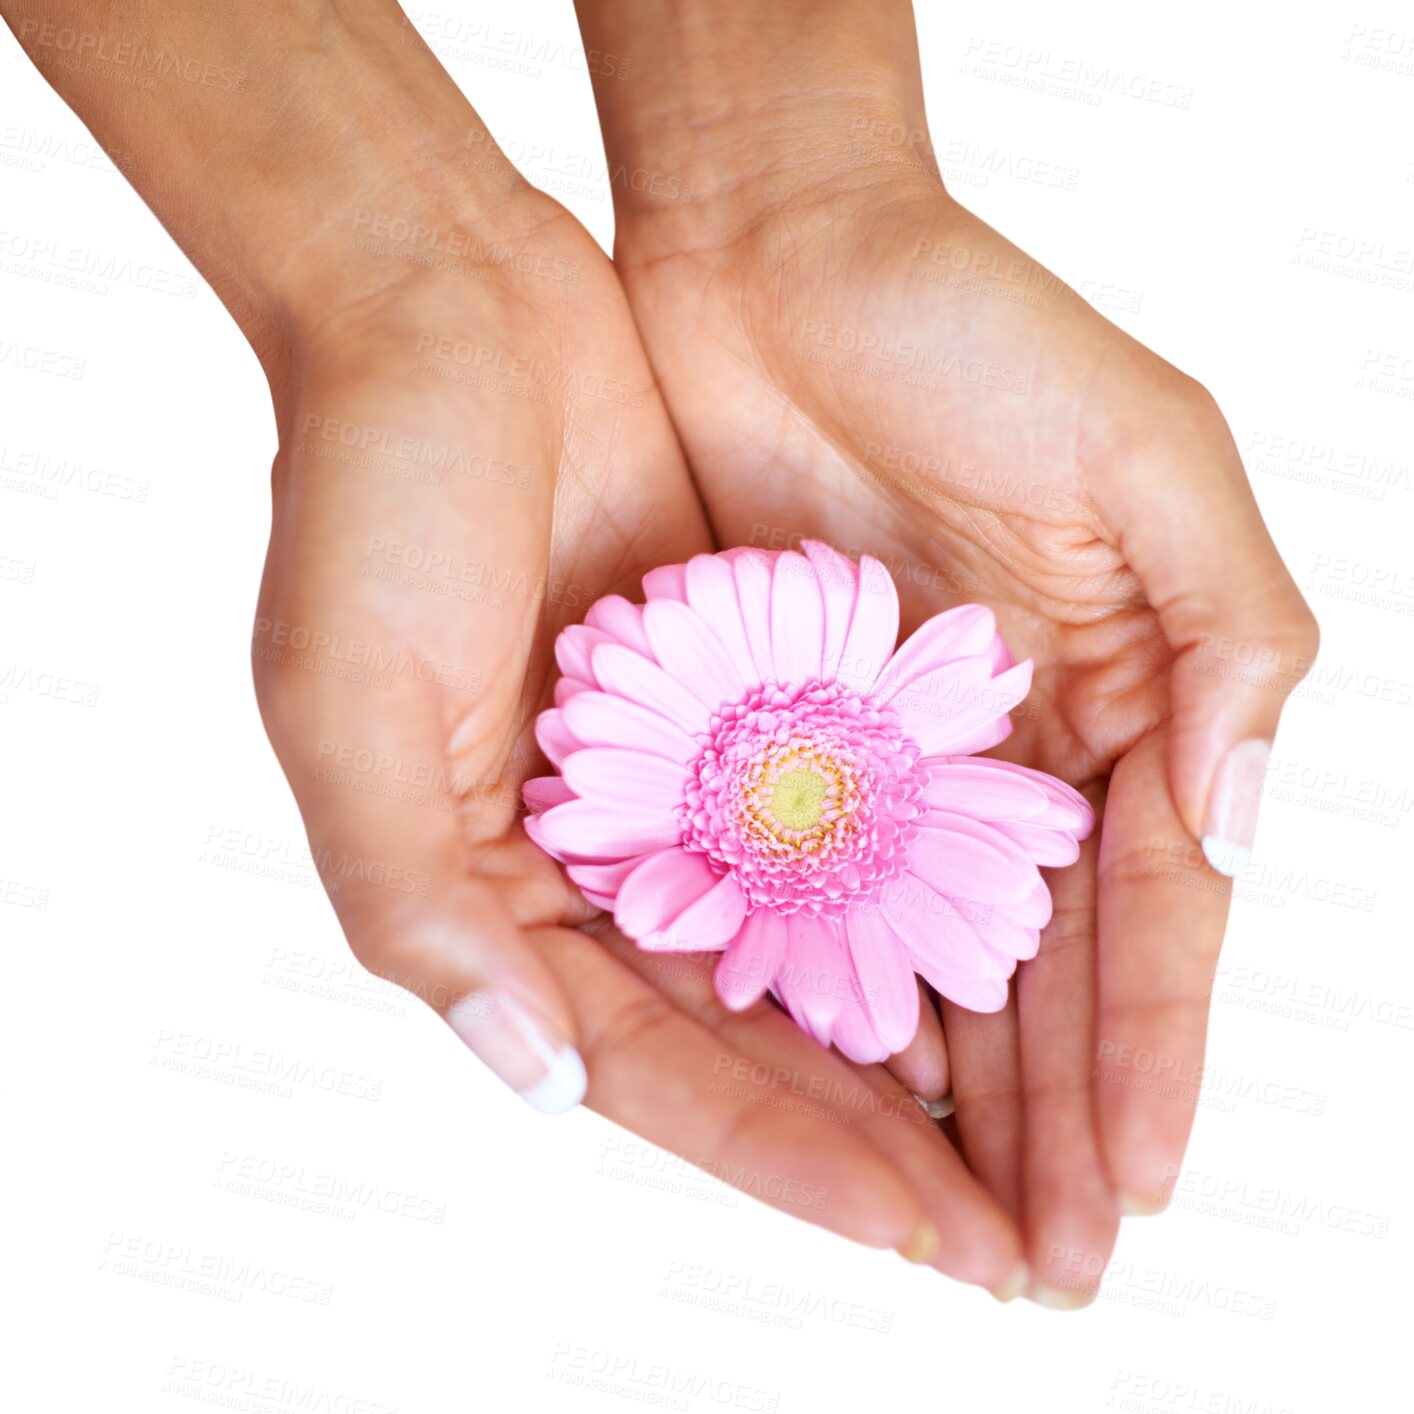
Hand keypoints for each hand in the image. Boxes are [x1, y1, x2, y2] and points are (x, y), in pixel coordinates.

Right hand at [247, 180, 1032, 1288]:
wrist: (449, 310)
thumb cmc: (368, 497)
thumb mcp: (346, 704)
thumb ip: (416, 901)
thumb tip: (537, 1079)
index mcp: (489, 888)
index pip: (650, 1066)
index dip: (783, 1158)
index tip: (919, 1233)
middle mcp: (589, 857)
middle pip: (750, 1038)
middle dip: (874, 1144)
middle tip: (1016, 1243)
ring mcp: (675, 778)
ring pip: (811, 945)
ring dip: (913, 1039)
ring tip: (1037, 1137)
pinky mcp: (741, 690)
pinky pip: (842, 815)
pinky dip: (914, 887)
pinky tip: (1010, 951)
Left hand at [603, 140, 1316, 1301]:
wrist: (772, 256)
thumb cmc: (965, 324)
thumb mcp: (1149, 455)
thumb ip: (1230, 637)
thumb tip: (1234, 827)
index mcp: (1120, 695)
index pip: (1149, 918)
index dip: (1149, 1055)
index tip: (1137, 1187)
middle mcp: (1009, 749)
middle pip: (1041, 975)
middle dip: (1052, 1120)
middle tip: (1048, 1267)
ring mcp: (890, 756)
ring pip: (925, 964)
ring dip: (948, 1097)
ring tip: (953, 1229)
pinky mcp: (769, 737)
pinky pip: (803, 896)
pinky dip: (826, 998)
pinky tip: (838, 1100)